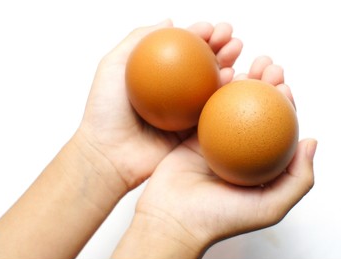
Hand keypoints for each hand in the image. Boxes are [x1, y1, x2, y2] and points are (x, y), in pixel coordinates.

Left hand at [74, 20, 242, 194]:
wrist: (108, 156)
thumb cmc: (104, 112)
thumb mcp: (112, 66)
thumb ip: (137, 39)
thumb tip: (169, 21)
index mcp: (156, 75)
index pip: (182, 49)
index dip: (199, 34)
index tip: (210, 27)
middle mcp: (173, 91)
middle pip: (201, 63)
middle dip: (219, 44)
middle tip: (229, 35)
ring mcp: (184, 112)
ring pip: (211, 84)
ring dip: (228, 62)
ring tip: (236, 49)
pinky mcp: (192, 132)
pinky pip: (212, 110)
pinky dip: (225, 92)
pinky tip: (232, 77)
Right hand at [112, 57, 316, 258]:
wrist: (172, 220)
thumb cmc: (220, 219)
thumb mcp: (271, 207)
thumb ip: (298, 179)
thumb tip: (312, 141)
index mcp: (260, 167)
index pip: (278, 130)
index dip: (286, 105)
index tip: (285, 86)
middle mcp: (240, 152)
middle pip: (257, 112)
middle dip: (267, 85)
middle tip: (270, 66)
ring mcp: (215, 143)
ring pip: (232, 106)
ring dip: (243, 81)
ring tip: (250, 63)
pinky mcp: (191, 137)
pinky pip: (206, 109)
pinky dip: (216, 91)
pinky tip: (224, 74)